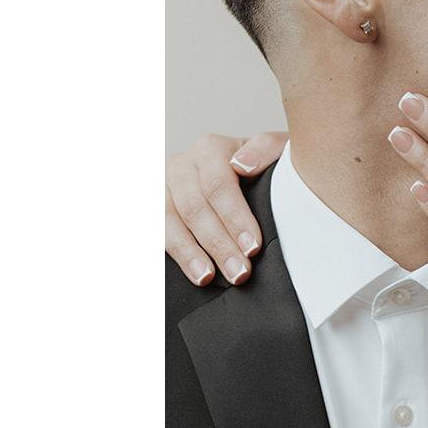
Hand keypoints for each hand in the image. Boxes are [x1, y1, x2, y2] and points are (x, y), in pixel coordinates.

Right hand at [165, 130, 288, 285]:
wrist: (245, 176)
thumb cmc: (263, 169)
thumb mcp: (275, 152)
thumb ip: (266, 149)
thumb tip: (242, 165)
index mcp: (211, 149)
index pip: (218, 184)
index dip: (235, 217)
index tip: (253, 247)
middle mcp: (182, 165)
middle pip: (194, 206)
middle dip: (218, 243)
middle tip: (239, 273)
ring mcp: (162, 187)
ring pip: (168, 220)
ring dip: (188, 253)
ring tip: (207, 278)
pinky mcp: (152, 207)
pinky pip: (154, 230)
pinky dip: (168, 251)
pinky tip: (185, 270)